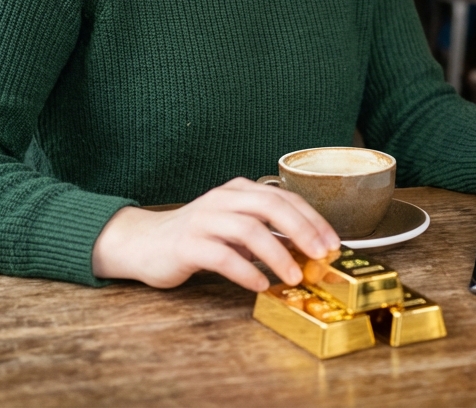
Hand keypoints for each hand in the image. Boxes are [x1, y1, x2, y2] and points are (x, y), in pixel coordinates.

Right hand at [91, 177, 341, 291]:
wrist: (143, 243)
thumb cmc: (195, 237)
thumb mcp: (232, 227)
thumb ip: (263, 231)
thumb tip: (305, 249)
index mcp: (237, 191)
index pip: (283, 197)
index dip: (312, 218)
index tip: (332, 242)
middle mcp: (221, 199)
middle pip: (270, 206)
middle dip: (302, 230)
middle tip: (321, 255)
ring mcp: (203, 220)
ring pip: (248, 229)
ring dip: (277, 254)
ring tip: (294, 276)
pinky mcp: (186, 244)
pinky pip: (222, 255)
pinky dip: (246, 270)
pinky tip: (260, 284)